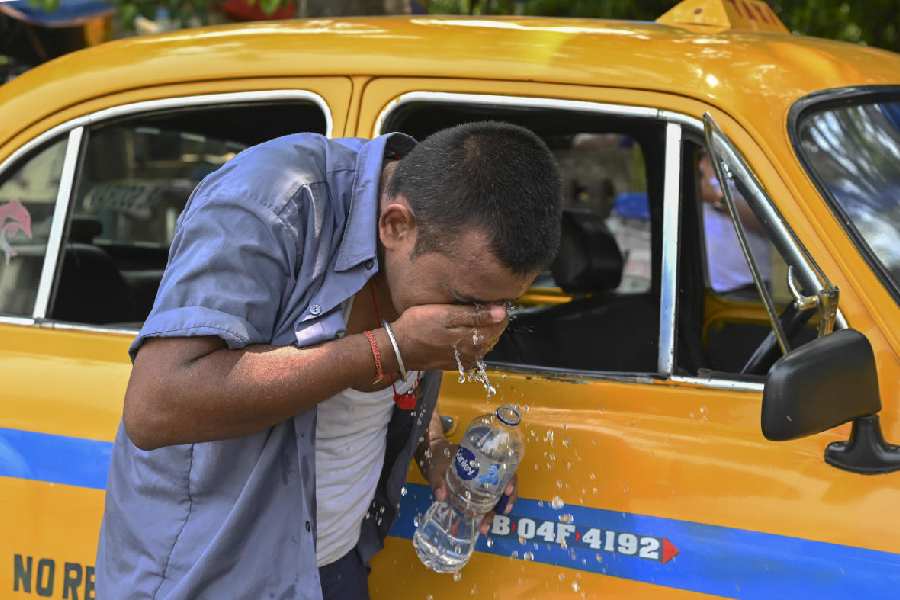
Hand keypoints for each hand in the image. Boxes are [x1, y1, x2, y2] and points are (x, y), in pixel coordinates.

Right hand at [389, 303, 507, 371]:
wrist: (398, 348)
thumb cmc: (418, 326)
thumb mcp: (445, 315)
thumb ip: (474, 314)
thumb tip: (502, 312)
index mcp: (473, 340)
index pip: (499, 325)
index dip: (499, 311)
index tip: (492, 300)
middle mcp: (473, 353)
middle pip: (493, 335)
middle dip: (491, 321)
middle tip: (480, 305)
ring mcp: (465, 361)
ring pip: (484, 344)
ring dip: (482, 331)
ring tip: (471, 317)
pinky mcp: (456, 365)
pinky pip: (472, 352)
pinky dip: (472, 341)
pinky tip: (462, 332)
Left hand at [426, 439, 517, 535]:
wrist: (433, 456)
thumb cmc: (438, 457)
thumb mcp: (436, 467)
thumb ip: (437, 481)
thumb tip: (441, 496)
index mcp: (483, 459)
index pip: (505, 467)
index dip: (510, 479)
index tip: (507, 490)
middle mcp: (488, 470)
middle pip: (506, 484)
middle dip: (507, 500)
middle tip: (502, 512)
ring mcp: (484, 481)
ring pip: (498, 496)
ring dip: (495, 512)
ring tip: (485, 526)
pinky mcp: (477, 491)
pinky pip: (488, 502)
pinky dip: (486, 513)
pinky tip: (480, 524)